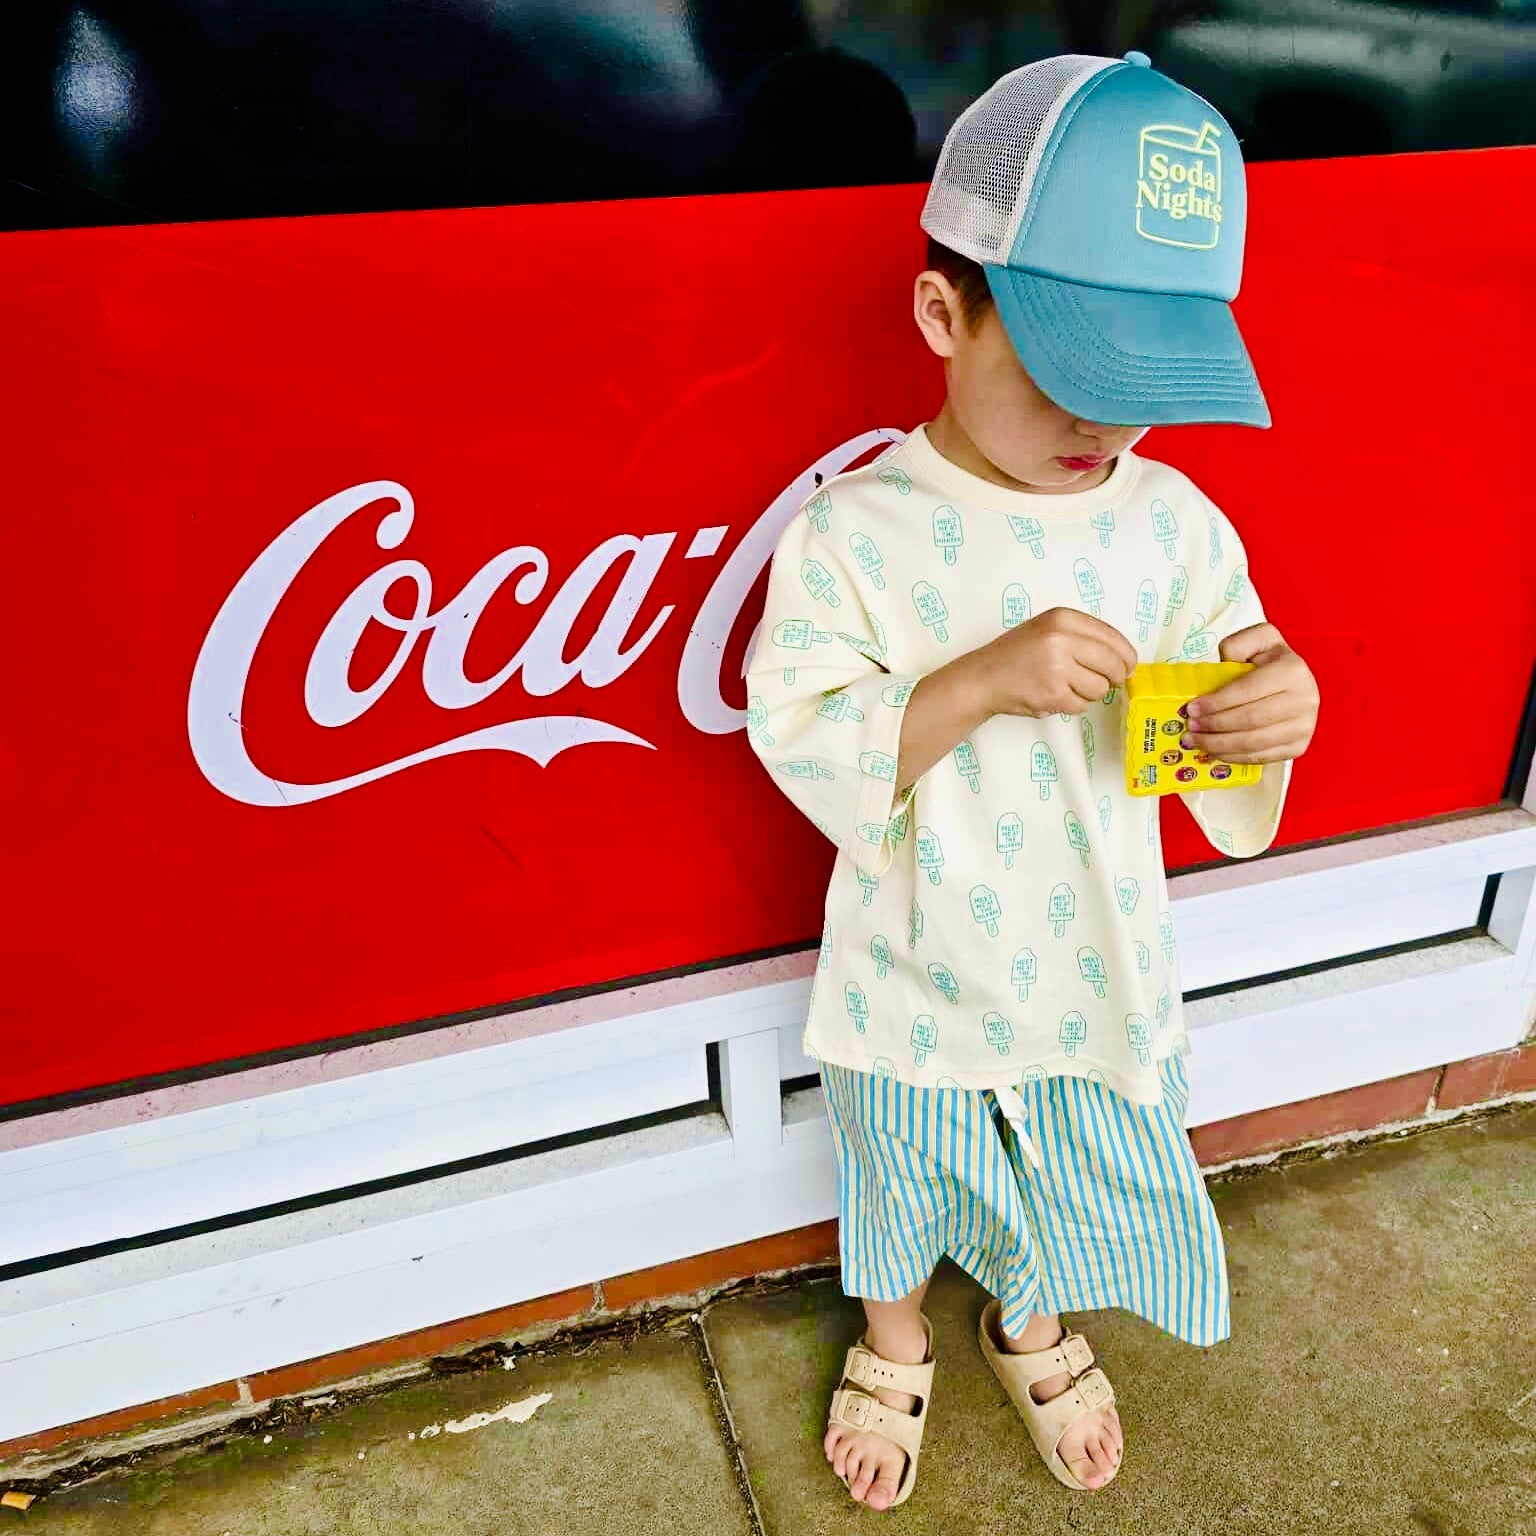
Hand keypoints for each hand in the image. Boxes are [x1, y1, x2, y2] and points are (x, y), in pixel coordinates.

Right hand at [973, 608, 1138, 718]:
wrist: (983, 678)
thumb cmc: (1016, 655)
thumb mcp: (1048, 629)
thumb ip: (1082, 637)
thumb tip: (1124, 660)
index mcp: (1062, 618)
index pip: (1112, 638)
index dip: (1126, 656)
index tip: (1128, 666)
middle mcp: (1061, 638)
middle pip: (1113, 664)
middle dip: (1115, 678)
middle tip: (1108, 682)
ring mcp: (1057, 667)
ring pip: (1100, 688)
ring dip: (1088, 694)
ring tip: (1065, 687)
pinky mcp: (1052, 693)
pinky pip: (1081, 705)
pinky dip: (1071, 706)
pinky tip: (1053, 696)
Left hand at [1184, 624, 1318, 763]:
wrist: (1296, 682)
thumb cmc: (1269, 661)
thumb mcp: (1257, 639)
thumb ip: (1238, 644)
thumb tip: (1224, 662)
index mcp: (1292, 671)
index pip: (1248, 690)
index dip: (1216, 702)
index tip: (1191, 708)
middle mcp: (1304, 700)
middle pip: (1250, 719)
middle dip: (1214, 725)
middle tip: (1189, 727)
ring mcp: (1304, 727)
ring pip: (1254, 742)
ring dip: (1219, 745)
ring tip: (1195, 741)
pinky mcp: (1298, 746)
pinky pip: (1261, 757)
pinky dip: (1233, 757)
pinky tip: (1213, 751)